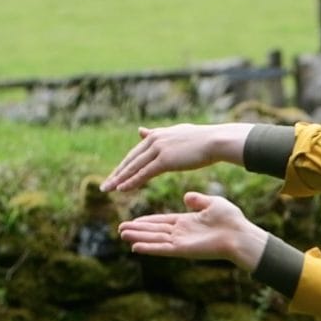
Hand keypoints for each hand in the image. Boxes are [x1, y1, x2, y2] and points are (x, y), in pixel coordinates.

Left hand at [101, 122, 250, 192]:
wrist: (216, 141)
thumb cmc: (202, 140)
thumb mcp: (176, 133)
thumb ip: (157, 134)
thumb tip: (140, 131)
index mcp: (157, 135)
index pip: (136, 153)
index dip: (124, 166)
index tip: (115, 176)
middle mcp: (154, 140)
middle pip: (130, 160)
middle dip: (116, 174)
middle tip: (104, 186)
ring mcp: (158, 149)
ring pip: (134, 167)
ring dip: (119, 180)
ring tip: (107, 189)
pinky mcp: (165, 160)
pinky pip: (144, 173)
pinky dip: (132, 181)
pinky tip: (122, 189)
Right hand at [117, 191, 269, 269]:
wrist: (240, 233)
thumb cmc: (231, 220)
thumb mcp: (212, 204)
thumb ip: (198, 200)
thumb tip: (186, 196)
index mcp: (188, 222)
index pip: (162, 221)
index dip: (147, 221)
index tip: (133, 220)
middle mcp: (182, 233)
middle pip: (155, 231)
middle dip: (138, 230)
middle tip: (120, 229)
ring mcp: (182, 242)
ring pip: (155, 240)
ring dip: (139, 238)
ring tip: (122, 235)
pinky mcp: (184, 250)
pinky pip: (163, 249)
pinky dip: (149, 248)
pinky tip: (136, 247)